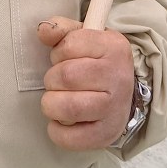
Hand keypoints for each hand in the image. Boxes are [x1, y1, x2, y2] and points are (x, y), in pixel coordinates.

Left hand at [37, 17, 134, 149]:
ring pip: (68, 107)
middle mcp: (119, 77)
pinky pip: (69, 138)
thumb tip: (43, 30)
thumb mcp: (83, 38)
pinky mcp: (106, 134)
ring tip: (57, 101)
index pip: (70, 45)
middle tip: (58, 82)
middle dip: (52, 79)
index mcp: (114, 47)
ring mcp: (115, 108)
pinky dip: (56, 131)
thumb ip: (61, 29)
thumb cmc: (95, 63)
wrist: (123, 96)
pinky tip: (62, 121)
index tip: (64, 58)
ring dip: (51, 104)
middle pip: (66, 76)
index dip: (58, 53)